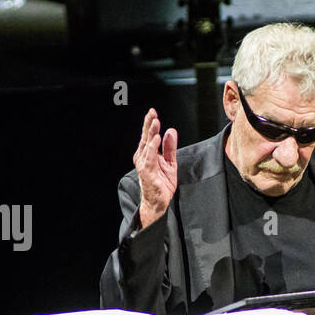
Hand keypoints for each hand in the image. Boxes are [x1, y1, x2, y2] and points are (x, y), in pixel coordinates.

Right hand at [134, 107, 177, 227]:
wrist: (158, 202)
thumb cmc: (162, 182)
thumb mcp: (170, 162)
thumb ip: (170, 148)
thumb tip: (171, 131)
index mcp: (148, 154)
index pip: (148, 136)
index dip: (150, 124)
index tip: (153, 112)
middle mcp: (143, 157)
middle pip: (146, 137)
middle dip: (149, 124)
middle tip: (152, 113)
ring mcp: (144, 164)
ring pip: (147, 145)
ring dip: (151, 133)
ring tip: (156, 123)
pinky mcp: (147, 172)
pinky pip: (150, 158)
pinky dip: (153, 148)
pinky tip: (157, 139)